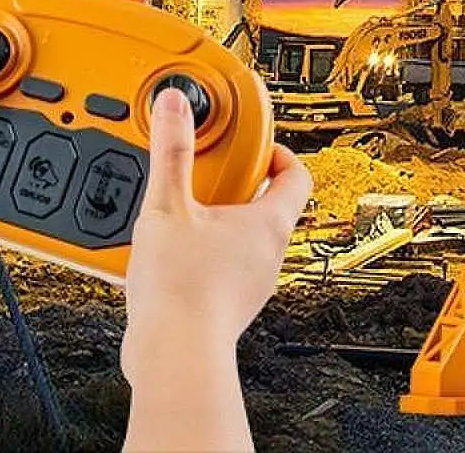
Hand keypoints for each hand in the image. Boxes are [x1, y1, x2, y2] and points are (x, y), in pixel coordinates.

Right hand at [122, 86, 309, 385]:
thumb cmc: (183, 292)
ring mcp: (251, 283)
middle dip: (237, 185)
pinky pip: (224, 269)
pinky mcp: (227, 307)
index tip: (252, 143)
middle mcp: (269, 253)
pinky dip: (203, 254)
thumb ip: (171, 152)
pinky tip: (170, 255)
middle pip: (267, 204)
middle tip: (206, 174)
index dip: (277, 152)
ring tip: (181, 214)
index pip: (296, 174)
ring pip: (244, 239)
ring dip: (217, 222)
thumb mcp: (168, 207)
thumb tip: (175, 106)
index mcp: (269, 222)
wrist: (173, 359)